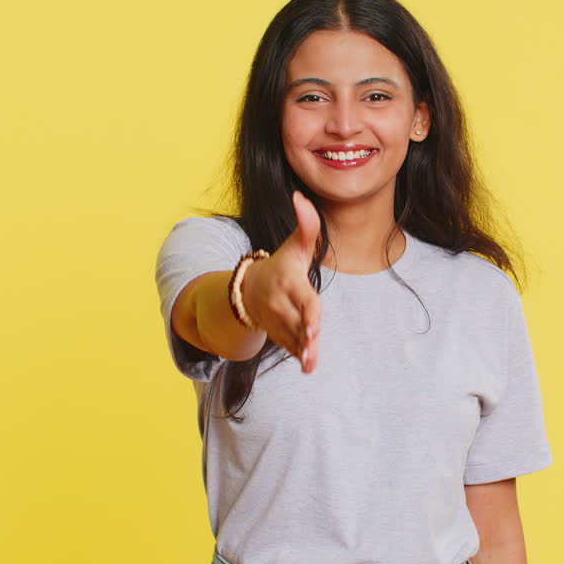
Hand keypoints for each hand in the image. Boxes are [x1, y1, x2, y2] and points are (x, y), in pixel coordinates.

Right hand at [240, 190, 321, 372]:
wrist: (249, 289)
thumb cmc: (281, 266)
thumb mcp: (293, 245)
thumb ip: (306, 224)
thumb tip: (301, 195)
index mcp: (290, 283)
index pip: (303, 299)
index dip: (308, 312)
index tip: (314, 324)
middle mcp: (283, 304)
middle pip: (297, 322)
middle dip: (304, 336)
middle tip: (312, 349)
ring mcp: (279, 321)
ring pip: (293, 338)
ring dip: (302, 351)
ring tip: (311, 364)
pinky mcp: (279, 334)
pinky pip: (289, 347)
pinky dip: (298, 356)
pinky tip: (308, 367)